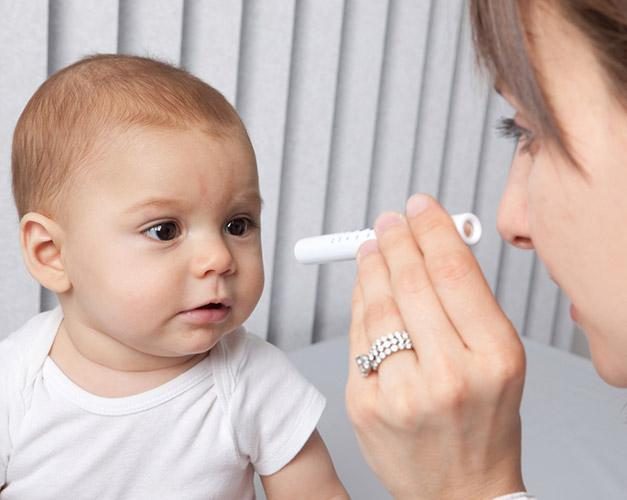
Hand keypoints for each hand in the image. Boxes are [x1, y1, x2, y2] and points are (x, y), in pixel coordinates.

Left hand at [345, 194, 526, 499]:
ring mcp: (402, 392)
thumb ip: (469, 301)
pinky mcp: (365, 404)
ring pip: (377, 303)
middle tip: (388, 220)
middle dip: (396, 240)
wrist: (460, 489)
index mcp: (494, 356)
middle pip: (411, 281)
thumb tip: (430, 243)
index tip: (418, 205)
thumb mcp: (500, 358)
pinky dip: (359, 300)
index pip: (454, 270)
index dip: (432, 228)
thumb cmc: (485, 419)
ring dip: (371, 264)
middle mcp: (449, 374)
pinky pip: (357, 335)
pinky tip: (363, 283)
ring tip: (371, 246)